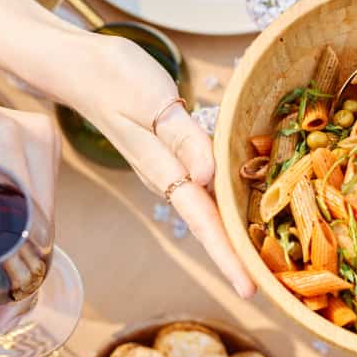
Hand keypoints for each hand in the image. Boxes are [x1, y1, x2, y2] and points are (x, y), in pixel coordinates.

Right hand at [62, 34, 256, 297]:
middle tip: (273, 289)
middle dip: (239, 260)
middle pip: (212, 226)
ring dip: (236, 237)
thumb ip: (184, 141)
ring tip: (267, 264)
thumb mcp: (153, 105)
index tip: (249, 289)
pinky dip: (230, 204)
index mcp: (166, 171)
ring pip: (211, 211)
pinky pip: (209, 188)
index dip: (229, 255)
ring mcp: (173, 168)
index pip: (206, 221)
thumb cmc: (117, 79)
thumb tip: (208, 178)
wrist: (84, 66)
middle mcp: (171, 177)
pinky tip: (249, 211)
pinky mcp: (176, 154)